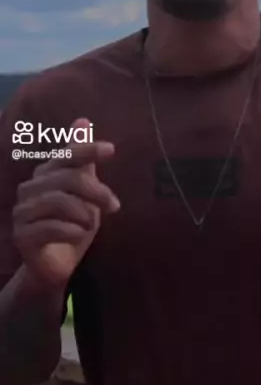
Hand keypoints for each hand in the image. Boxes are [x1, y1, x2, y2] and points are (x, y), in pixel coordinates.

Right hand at [13, 118, 118, 285]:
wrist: (57, 265)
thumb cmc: (73, 224)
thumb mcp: (85, 192)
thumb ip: (83, 159)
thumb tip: (82, 119)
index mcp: (46, 174)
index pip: (66, 155)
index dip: (87, 149)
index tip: (111, 149)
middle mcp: (30, 189)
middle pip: (68, 179)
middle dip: (97, 191)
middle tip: (114, 206)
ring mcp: (22, 212)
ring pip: (59, 202)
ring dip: (84, 214)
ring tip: (91, 224)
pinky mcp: (22, 235)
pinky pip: (51, 227)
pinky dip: (72, 231)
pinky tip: (78, 236)